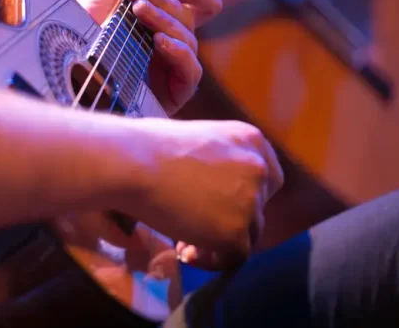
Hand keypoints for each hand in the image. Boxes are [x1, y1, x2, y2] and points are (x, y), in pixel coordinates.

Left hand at [77, 0, 222, 114]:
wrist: (62, 66)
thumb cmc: (80, 29)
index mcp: (162, 19)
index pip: (200, 2)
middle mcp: (171, 42)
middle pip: (191, 15)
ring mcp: (171, 67)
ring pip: (189, 37)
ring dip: (164, 19)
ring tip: (136, 11)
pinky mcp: (172, 91)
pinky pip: (191, 69)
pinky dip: (179, 51)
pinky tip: (159, 42)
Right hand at [129, 119, 282, 270]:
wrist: (132, 164)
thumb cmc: (147, 146)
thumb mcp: (196, 140)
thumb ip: (216, 160)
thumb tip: (212, 185)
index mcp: (250, 140)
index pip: (266, 178)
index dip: (242, 197)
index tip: (218, 206)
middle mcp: (259, 168)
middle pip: (258, 207)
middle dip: (230, 219)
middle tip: (196, 225)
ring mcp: (250, 201)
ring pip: (247, 233)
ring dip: (218, 240)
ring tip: (183, 240)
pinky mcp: (236, 231)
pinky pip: (233, 257)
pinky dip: (212, 260)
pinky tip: (185, 251)